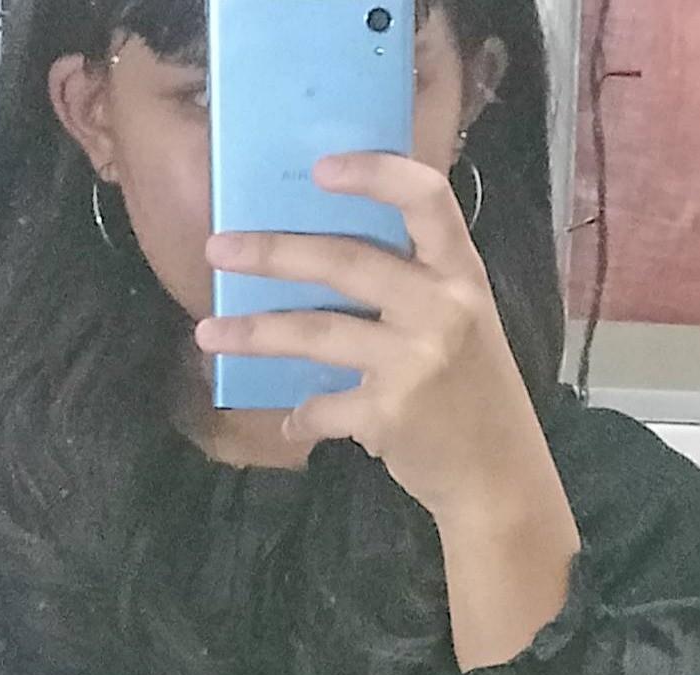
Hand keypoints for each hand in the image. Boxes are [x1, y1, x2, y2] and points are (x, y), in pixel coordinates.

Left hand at [195, 152, 556, 526]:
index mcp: (462, 274)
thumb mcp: (462, 324)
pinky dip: (302, 416)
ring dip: (255, 334)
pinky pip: (323, 407)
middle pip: (345, 262)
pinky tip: (291, 422)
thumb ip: (413, 289)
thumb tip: (319, 263)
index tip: (319, 167)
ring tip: (208, 333)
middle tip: (217, 249)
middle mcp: (442, 308)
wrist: (498, 474)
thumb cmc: (472, 393)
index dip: (375, 174)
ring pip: (317, 333)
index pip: (427, 200)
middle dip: (273, 253)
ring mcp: (416, 362)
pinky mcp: (390, 414)